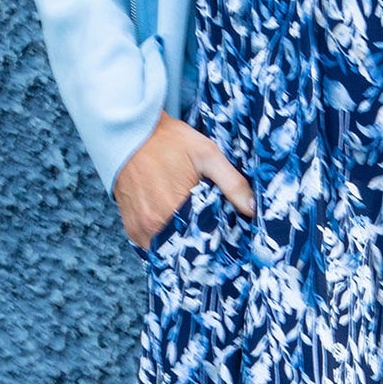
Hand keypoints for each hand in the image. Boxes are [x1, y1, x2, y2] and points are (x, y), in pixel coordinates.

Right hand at [113, 111, 254, 248]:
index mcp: (175, 209)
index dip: (217, 240)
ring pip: (167, 250)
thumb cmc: (169, 141)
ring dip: (180, 243)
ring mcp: (139, 229)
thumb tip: (253, 209)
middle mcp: (154, 225)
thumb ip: (232, 182)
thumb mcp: (206, 154)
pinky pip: (150, 246)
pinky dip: (163, 240)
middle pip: (185, 249)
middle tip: (210, 230)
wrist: (129, 133)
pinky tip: (174, 226)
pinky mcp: (131, 228)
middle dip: (199, 244)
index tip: (226, 235)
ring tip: (192, 228)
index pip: (204, 242)